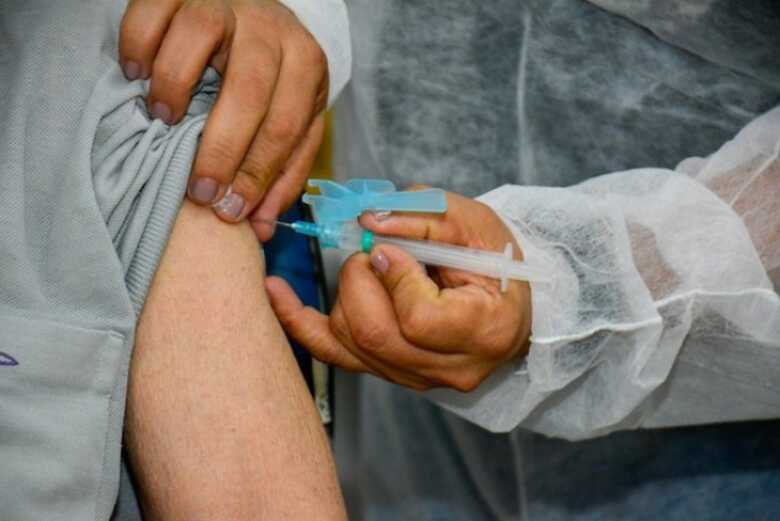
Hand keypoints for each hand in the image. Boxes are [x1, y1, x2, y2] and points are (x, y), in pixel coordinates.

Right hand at [119, 0, 327, 239]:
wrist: (256, 8)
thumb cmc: (274, 77)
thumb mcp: (295, 117)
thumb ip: (284, 169)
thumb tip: (262, 227)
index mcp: (306, 65)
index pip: (286, 127)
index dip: (257, 175)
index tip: (229, 212)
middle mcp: (271, 29)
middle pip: (249, 92)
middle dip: (222, 151)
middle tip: (198, 192)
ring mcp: (226, 4)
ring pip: (200, 39)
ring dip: (176, 88)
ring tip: (163, 122)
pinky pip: (153, 12)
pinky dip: (140, 45)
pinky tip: (137, 75)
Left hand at [266, 191, 532, 391]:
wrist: (502, 300)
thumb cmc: (497, 259)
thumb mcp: (474, 224)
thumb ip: (424, 218)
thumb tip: (367, 222)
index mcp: (483, 331)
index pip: (418, 319)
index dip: (394, 277)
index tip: (391, 247)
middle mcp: (448, 368)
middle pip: (374, 335)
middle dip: (357, 280)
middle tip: (372, 250)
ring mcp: (415, 378)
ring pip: (349, 342)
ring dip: (344, 292)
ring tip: (370, 267)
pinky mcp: (387, 372)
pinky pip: (332, 352)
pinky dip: (299, 320)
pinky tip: (274, 291)